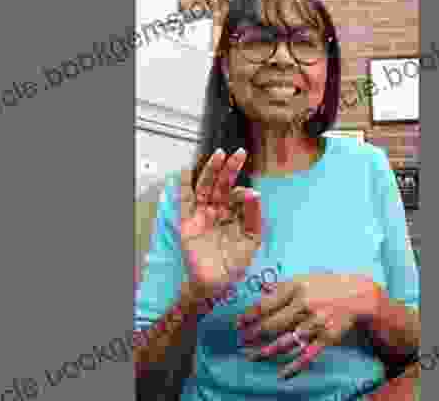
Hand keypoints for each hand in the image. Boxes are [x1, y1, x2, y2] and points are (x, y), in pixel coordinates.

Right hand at [179, 148, 262, 299]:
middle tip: (239, 153)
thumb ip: (253, 217)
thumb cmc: (234, 264)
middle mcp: (217, 211)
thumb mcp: (251, 240)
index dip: (244, 193)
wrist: (216, 284)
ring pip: (205, 187)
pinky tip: (185, 172)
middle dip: (230, 169)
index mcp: (233, 214)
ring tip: (219, 155)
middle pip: (222, 185)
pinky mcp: (188, 223)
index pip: (238, 196)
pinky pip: (184, 201)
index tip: (249, 194)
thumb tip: (255, 193)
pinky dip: (183, 186)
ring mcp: (202, 215)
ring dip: (211, 171)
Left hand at [236, 273, 379, 378]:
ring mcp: (316, 322)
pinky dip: (294, 367)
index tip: (237, 323)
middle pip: (273, 324)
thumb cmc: (327, 285)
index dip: (249, 315)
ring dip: (267, 351)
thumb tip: (259, 287)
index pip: (266, 304)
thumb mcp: (304, 278)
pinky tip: (281, 374)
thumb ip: (281, 285)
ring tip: (253, 357)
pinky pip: (308, 355)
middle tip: (242, 341)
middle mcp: (305, 305)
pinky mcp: (327, 337)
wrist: (359, 295)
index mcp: (297, 288)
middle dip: (254, 334)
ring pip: (287, 341)